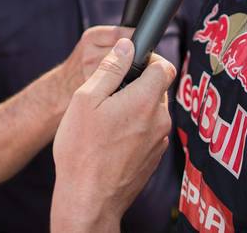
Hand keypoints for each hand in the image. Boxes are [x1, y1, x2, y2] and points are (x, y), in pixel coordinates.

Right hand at [51, 38, 175, 232]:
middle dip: (135, 86)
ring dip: (133, 109)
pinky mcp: (154, 157)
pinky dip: (133, 129)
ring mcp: (159, 141)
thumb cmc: (82, 150)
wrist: (89, 199)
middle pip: (156, 88)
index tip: (128, 66)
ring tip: (105, 123)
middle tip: (107, 98)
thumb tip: (127, 46)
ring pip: (151, 111)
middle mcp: (160, 120)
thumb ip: (110, 69)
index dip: (148, 60)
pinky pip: (148, 131)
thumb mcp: (85, 99)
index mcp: (146, 101)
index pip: (164, 66)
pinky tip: (110, 141)